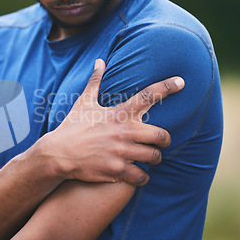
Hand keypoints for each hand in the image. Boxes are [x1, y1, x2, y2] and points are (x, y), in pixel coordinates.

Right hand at [43, 59, 184, 185]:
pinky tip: (138, 176)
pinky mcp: (117, 170)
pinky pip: (142, 177)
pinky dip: (143, 178)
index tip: (181, 81)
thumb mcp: (83, 102)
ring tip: (148, 159)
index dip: (167, 87)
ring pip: (154, 157)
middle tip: (158, 143)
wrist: (58, 154)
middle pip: (162, 135)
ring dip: (154, 159)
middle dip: (163, 140)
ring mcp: (122, 152)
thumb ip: (95, 82)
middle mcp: (124, 132)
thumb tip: (99, 61)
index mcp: (119, 114)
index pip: (148, 95)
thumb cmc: (72, 127)